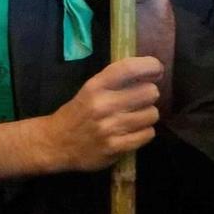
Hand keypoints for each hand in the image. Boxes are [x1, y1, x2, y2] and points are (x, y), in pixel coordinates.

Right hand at [44, 56, 162, 172]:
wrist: (56, 143)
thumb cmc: (78, 112)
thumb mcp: (90, 89)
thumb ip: (116, 80)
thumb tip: (151, 70)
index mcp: (96, 86)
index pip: (130, 68)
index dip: (150, 66)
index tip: (157, 70)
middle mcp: (103, 105)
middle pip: (149, 92)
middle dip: (149, 95)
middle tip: (140, 100)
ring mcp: (110, 128)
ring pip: (152, 114)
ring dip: (147, 115)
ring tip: (135, 117)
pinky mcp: (115, 148)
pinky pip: (147, 134)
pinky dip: (144, 132)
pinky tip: (133, 131)